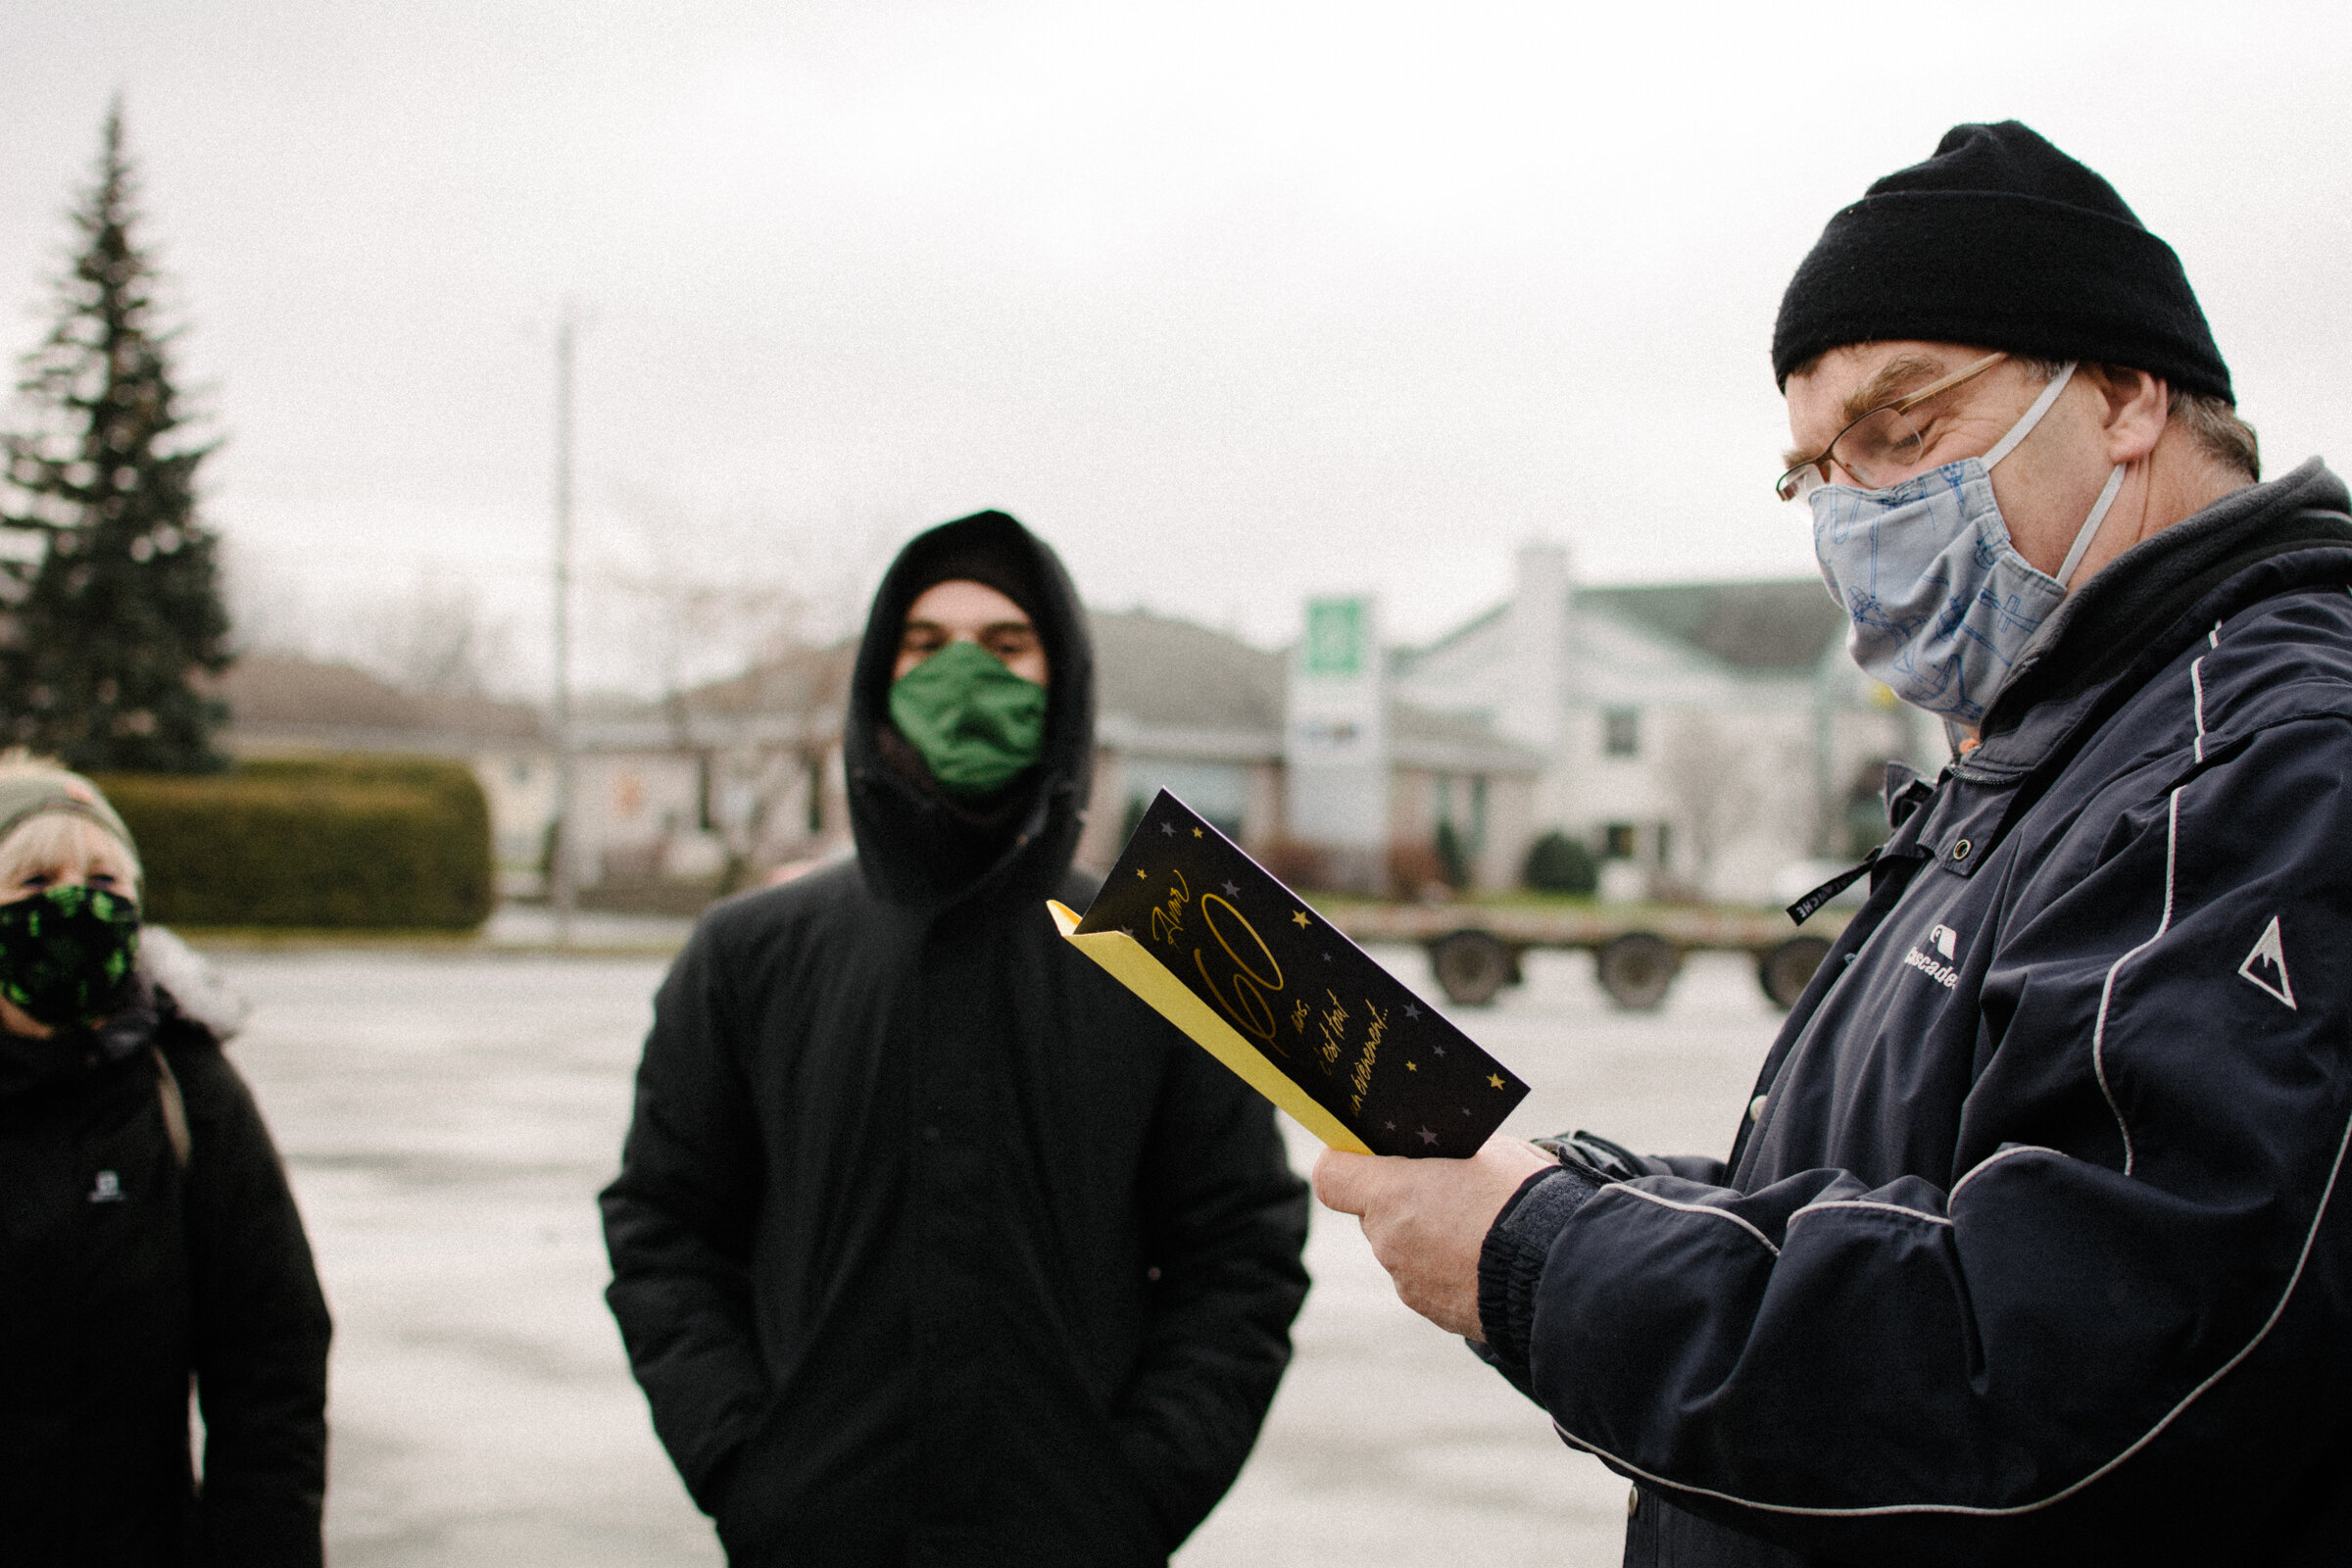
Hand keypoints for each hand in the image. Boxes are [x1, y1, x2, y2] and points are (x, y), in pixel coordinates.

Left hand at [1313, 1134, 1555, 1338]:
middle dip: (1402, 1199)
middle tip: (1445, 1187)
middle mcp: (1389, 1242)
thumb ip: (1442, 1154)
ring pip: (1402, 1248)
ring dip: (1427, 1235)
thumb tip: (1432, 1158)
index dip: (1346, 1161)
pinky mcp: (1435, 1311)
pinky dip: (1448, 1267)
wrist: (1564, 1272)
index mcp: (1392, 1195)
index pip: (1331, 1176)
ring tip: (1477, 1226)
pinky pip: (1427, 1279)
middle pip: (1373, 1213)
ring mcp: (1409, 1282)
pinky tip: (1485, 1257)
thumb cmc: (1525, 1198)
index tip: (1367, 1154)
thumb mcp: (1487, 1149)